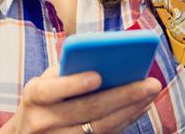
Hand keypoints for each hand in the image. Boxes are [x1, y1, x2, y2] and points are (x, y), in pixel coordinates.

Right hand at [0, 66, 161, 132]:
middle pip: (87, 109)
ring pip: (100, 126)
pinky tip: (139, 107)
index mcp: (34, 96)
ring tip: (150, 93)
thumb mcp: (43, 83)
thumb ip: (65, 71)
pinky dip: (124, 121)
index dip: (74, 83)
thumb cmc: (42, 101)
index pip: (51, 89)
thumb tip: (101, 57)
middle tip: (149, 82)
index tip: (98, 75)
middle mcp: (43, 121)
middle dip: (122, 94)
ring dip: (129, 109)